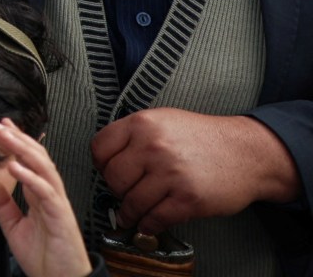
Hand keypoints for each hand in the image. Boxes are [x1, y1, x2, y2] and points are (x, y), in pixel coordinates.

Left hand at [0, 119, 90, 276]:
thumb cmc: (43, 257)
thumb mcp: (12, 226)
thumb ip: (0, 202)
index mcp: (39, 196)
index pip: (29, 160)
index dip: (16, 141)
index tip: (0, 125)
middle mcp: (50, 195)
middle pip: (37, 158)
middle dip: (18, 138)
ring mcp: (57, 204)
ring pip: (44, 168)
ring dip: (24, 149)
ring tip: (5, 135)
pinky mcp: (60, 217)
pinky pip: (46, 193)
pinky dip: (31, 178)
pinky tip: (15, 167)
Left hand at [93, 108, 298, 231]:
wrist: (246, 153)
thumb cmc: (202, 137)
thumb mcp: (163, 120)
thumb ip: (134, 135)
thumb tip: (108, 159)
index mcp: (142, 124)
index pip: (100, 148)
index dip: (101, 164)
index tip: (106, 172)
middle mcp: (153, 146)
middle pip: (113, 178)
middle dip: (116, 190)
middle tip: (124, 193)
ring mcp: (171, 174)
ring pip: (132, 202)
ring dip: (130, 213)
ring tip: (131, 214)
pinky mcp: (188, 199)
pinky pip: (155, 218)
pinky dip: (148, 225)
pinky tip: (149, 223)